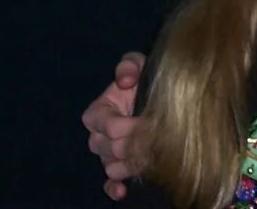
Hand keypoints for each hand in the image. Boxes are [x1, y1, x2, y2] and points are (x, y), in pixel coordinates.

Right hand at [83, 52, 146, 199]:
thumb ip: (129, 65)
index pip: (107, 126)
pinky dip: (114, 188)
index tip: (147, 122)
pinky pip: (109, 182)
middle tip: (155, 139)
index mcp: (97, 112)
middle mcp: (99, 135)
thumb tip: (124, 80)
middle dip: (133, 145)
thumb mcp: (140, 64)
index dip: (126, 126)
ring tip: (150, 157)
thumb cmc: (144, 79)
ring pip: (111, 166)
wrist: (158, 96)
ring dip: (130, 164)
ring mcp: (107, 153)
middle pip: (110, 149)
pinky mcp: (117, 167)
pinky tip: (123, 191)